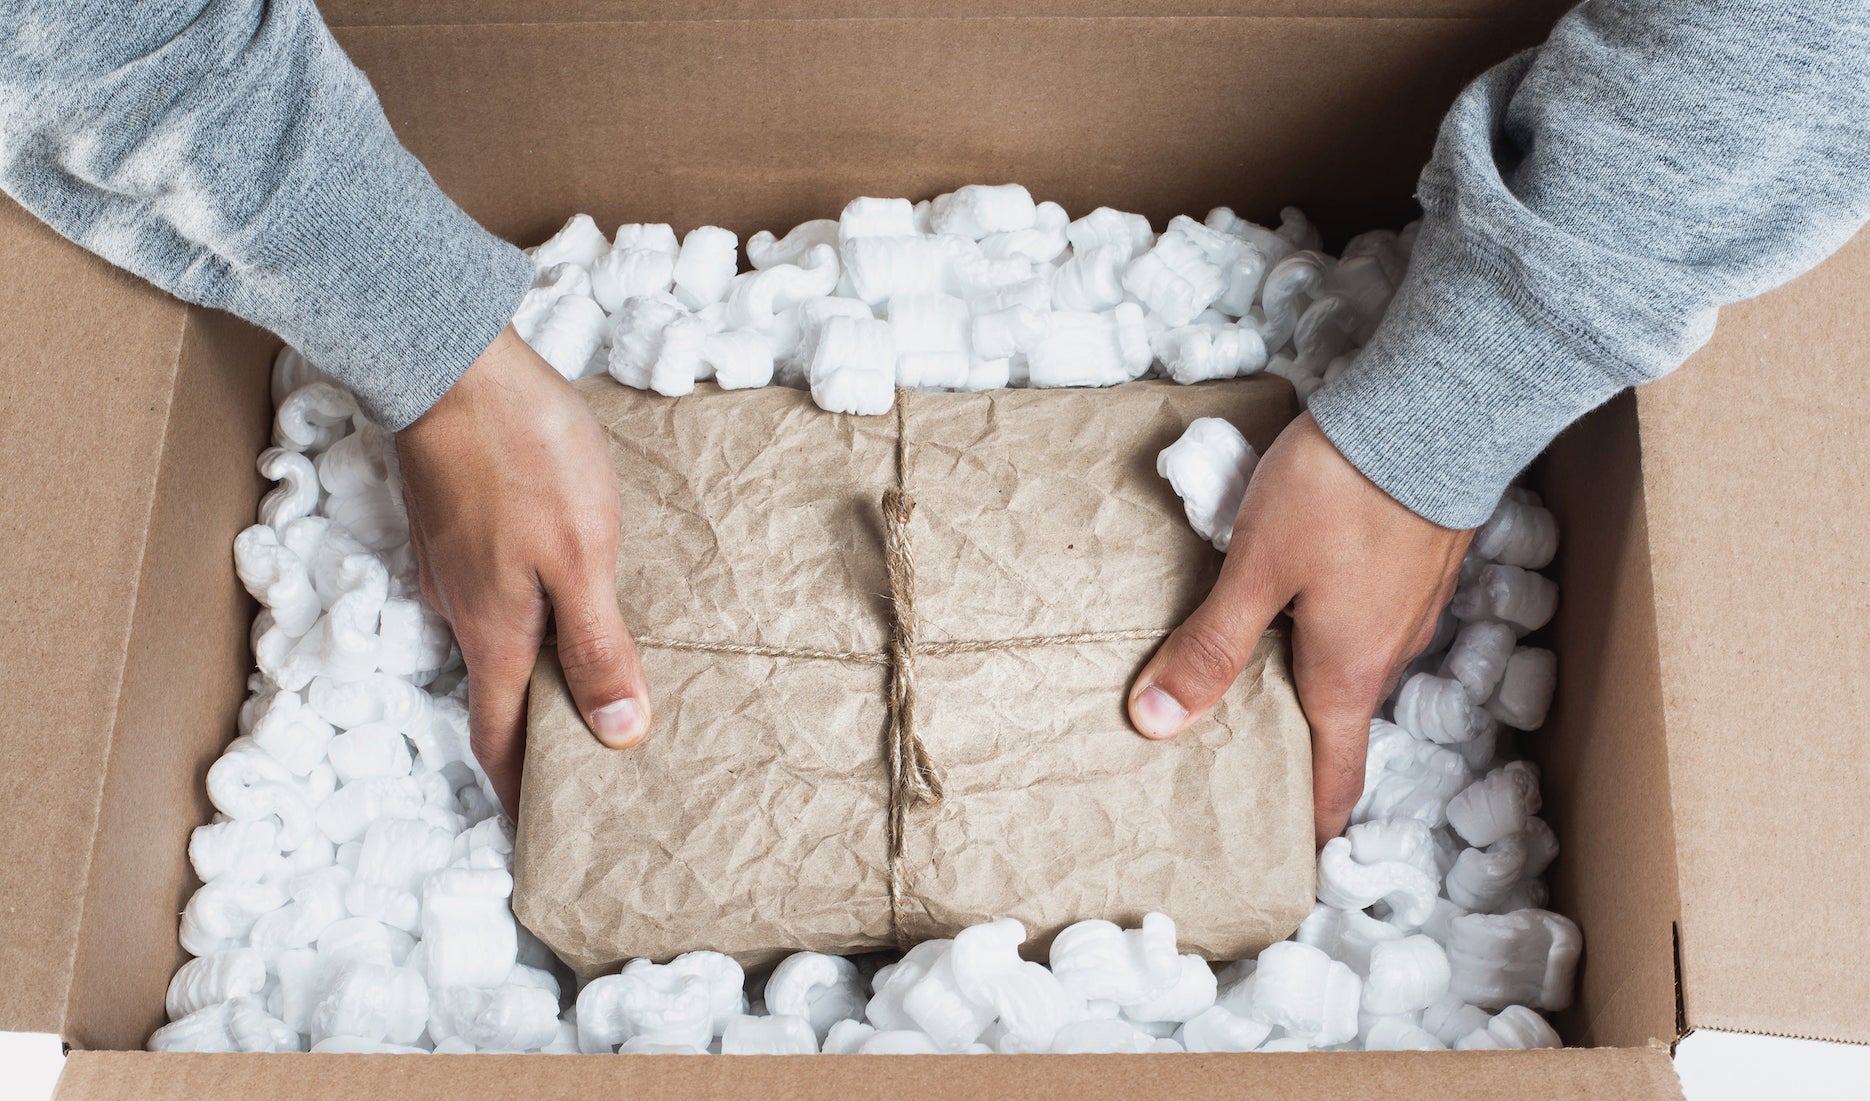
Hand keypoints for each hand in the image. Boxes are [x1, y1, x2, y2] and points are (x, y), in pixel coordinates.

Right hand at [397, 326, 649, 815]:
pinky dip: (519, 625)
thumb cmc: (525, 456)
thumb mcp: (581, 555)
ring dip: (526, 683)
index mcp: (496, 632)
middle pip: (493, 700)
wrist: (451, 361)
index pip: (500, 740)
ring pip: (490, 647)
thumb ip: (597, 645)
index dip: (516, 795)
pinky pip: (488, 600)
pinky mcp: (454, 526)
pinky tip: (555, 609)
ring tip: (577, 699)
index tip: (534, 839)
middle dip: (524, 749)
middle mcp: (461, 611)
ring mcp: (450, 567)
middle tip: (569, 781)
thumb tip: (616, 736)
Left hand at [1127, 413, 1470, 847]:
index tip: (1289, 860)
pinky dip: (1327, 628)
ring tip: (1249, 675)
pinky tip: (1291, 601)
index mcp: (1348, 676)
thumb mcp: (1255, 570)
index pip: (1334, 780)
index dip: (1310, 828)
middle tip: (1239, 759)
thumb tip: (1153, 723)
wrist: (1433, 409)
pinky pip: (1365, 618)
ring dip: (1306, 678)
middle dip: (1293, 747)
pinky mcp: (1416, 564)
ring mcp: (1411, 609)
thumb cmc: (1341, 491)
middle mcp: (1389, 654)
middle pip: (1338, 723)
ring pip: (1351, 663)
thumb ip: (1208, 647)